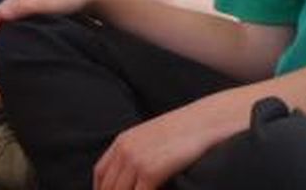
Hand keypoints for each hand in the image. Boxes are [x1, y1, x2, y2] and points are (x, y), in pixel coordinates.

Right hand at [0, 0, 101, 44]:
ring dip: (4, 31)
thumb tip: (2, 15)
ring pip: (12, 17)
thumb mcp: (47, 3)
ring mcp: (34, 2)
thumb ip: (25, 8)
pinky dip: (14, 29)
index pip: (0, 10)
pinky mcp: (41, 8)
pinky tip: (17, 38)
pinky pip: (22, 19)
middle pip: (4, 14)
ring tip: (0, 47)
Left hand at [94, 107, 216, 189]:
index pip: (100, 173)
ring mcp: (136, 161)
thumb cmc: (184, 132)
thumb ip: (137, 153)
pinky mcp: (150, 171)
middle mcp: (124, 151)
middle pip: (108, 188)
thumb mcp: (152, 137)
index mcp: (122, 141)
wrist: (205, 122)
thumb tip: (133, 177)